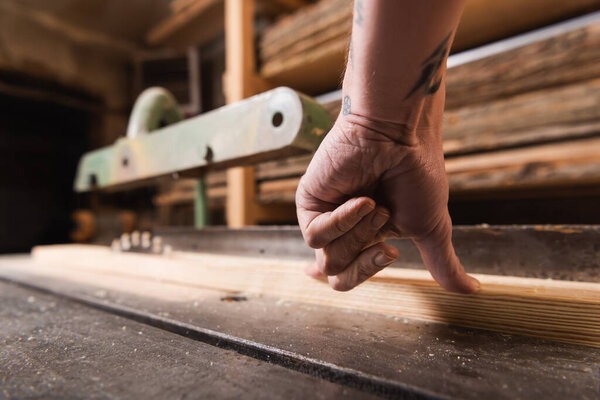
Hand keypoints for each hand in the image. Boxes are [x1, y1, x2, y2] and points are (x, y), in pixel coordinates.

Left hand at [296, 105, 479, 292]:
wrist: (401, 134)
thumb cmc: (415, 173)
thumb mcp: (431, 227)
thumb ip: (443, 263)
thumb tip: (474, 291)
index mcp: (365, 238)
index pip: (348, 275)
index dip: (362, 273)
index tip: (387, 251)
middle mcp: (341, 230)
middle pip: (339, 277)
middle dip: (369, 263)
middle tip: (389, 244)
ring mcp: (323, 216)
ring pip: (330, 259)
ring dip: (362, 234)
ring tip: (377, 204)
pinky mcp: (309, 202)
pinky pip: (316, 235)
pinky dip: (345, 221)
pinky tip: (363, 199)